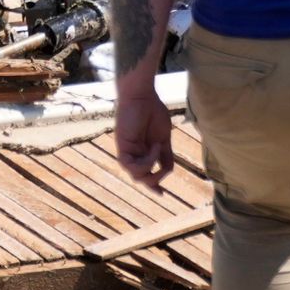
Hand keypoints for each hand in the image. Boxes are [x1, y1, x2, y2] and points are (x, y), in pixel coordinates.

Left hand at [113, 70, 173, 188]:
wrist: (142, 95)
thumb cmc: (153, 111)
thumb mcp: (163, 138)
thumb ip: (165, 155)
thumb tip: (168, 172)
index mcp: (143, 152)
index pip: (146, 173)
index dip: (153, 184)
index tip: (162, 194)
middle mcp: (134, 154)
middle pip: (140, 177)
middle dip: (152, 181)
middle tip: (163, 176)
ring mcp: (127, 151)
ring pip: (136, 175)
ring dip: (150, 168)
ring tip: (158, 149)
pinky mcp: (122, 147)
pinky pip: (131, 165)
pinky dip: (146, 161)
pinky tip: (154, 147)